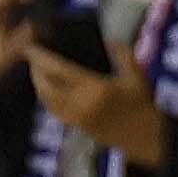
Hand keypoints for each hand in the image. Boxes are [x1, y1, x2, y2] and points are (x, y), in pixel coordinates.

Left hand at [27, 48, 165, 171]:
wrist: (146, 136)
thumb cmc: (142, 104)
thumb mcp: (137, 75)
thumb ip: (123, 54)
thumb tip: (106, 40)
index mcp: (96, 88)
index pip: (58, 70)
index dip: (41, 57)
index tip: (31, 46)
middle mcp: (80, 103)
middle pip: (45, 84)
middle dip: (35, 69)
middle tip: (33, 56)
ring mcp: (76, 116)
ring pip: (45, 98)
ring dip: (37, 83)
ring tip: (38, 70)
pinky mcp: (75, 125)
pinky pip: (52, 109)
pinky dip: (45, 97)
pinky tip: (47, 88)